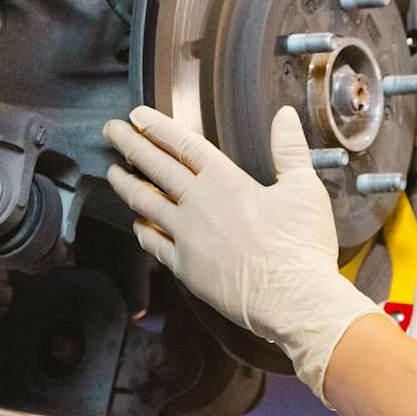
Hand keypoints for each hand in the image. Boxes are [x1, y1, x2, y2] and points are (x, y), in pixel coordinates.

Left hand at [104, 104, 381, 400]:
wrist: (294, 300)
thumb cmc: (302, 247)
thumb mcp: (305, 189)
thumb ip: (290, 149)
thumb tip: (285, 116)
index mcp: (226, 182)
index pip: (183, 145)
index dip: (157, 127)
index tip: (137, 115)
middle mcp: (199, 205)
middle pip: (156, 168)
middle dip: (130, 145)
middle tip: (111, 131)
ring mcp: (187, 238)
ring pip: (146, 203)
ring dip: (126, 184)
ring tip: (113, 172)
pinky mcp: (185, 268)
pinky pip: (153, 244)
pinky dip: (141, 229)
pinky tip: (137, 222)